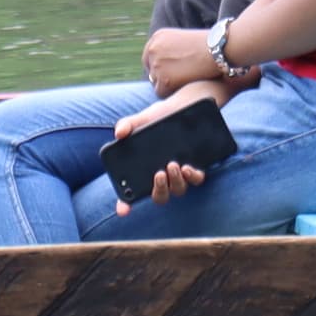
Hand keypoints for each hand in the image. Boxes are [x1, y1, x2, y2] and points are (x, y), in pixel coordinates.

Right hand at [110, 80, 233, 206]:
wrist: (186, 105)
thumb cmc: (160, 116)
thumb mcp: (144, 118)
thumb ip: (129, 124)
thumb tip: (119, 133)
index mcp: (145, 170)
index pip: (131, 195)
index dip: (125, 205)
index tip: (122, 210)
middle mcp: (163, 177)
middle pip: (159, 196)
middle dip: (159, 190)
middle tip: (159, 174)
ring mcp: (180, 174)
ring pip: (178, 190)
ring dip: (176, 182)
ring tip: (173, 165)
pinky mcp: (196, 167)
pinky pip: (197, 180)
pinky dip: (193, 177)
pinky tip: (188, 167)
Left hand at [140, 23, 224, 94]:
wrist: (218, 49)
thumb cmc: (208, 46)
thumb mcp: (183, 41)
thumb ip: (170, 50)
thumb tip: (166, 67)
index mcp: (157, 37)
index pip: (150, 57)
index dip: (160, 66)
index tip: (170, 72)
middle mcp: (152, 49)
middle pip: (151, 70)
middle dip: (162, 76)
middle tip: (179, 79)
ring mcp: (156, 64)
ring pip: (156, 82)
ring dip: (168, 84)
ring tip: (187, 79)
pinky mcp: (163, 79)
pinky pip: (161, 93)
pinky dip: (171, 92)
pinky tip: (185, 85)